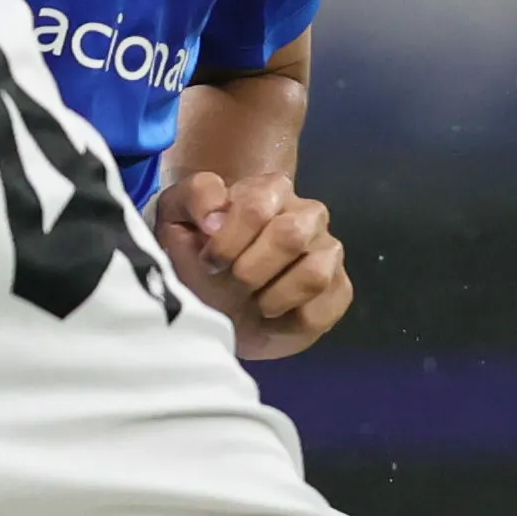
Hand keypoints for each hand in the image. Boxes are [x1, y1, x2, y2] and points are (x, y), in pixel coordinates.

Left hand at [156, 169, 352, 357]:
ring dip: (271, 298)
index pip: (258, 205)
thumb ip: (195, 198)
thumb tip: (216, 217)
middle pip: (291, 236)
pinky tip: (270, 319)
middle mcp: (307, 215)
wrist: (214, 304)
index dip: (228, 241)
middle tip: (232, 283)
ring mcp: (328, 253)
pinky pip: (320, 310)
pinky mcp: (339, 292)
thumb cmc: (197, 255)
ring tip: (252, 303)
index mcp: (271, 191)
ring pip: (314, 274)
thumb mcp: (178, 217)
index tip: (210, 261)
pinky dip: (286, 324)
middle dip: (249, 270)